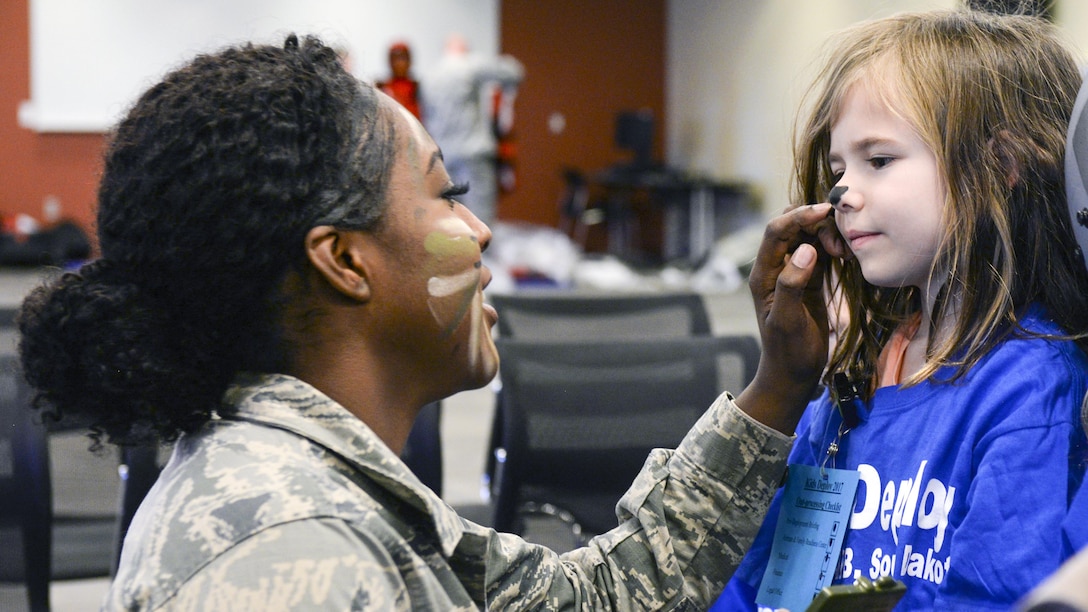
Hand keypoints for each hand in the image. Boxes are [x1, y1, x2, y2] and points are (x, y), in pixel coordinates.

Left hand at [736, 203, 840, 433]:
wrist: (793, 373)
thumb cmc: (787, 351)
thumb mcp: (787, 321)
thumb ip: (792, 285)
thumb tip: (805, 249)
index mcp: (763, 273)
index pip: (775, 232)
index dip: (798, 216)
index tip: (825, 210)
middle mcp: (775, 266)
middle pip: (791, 226)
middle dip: (815, 221)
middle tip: (839, 241)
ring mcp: (793, 270)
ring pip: (808, 235)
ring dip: (827, 234)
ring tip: (845, 253)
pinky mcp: (810, 277)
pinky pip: (821, 249)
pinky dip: (834, 246)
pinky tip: (847, 256)